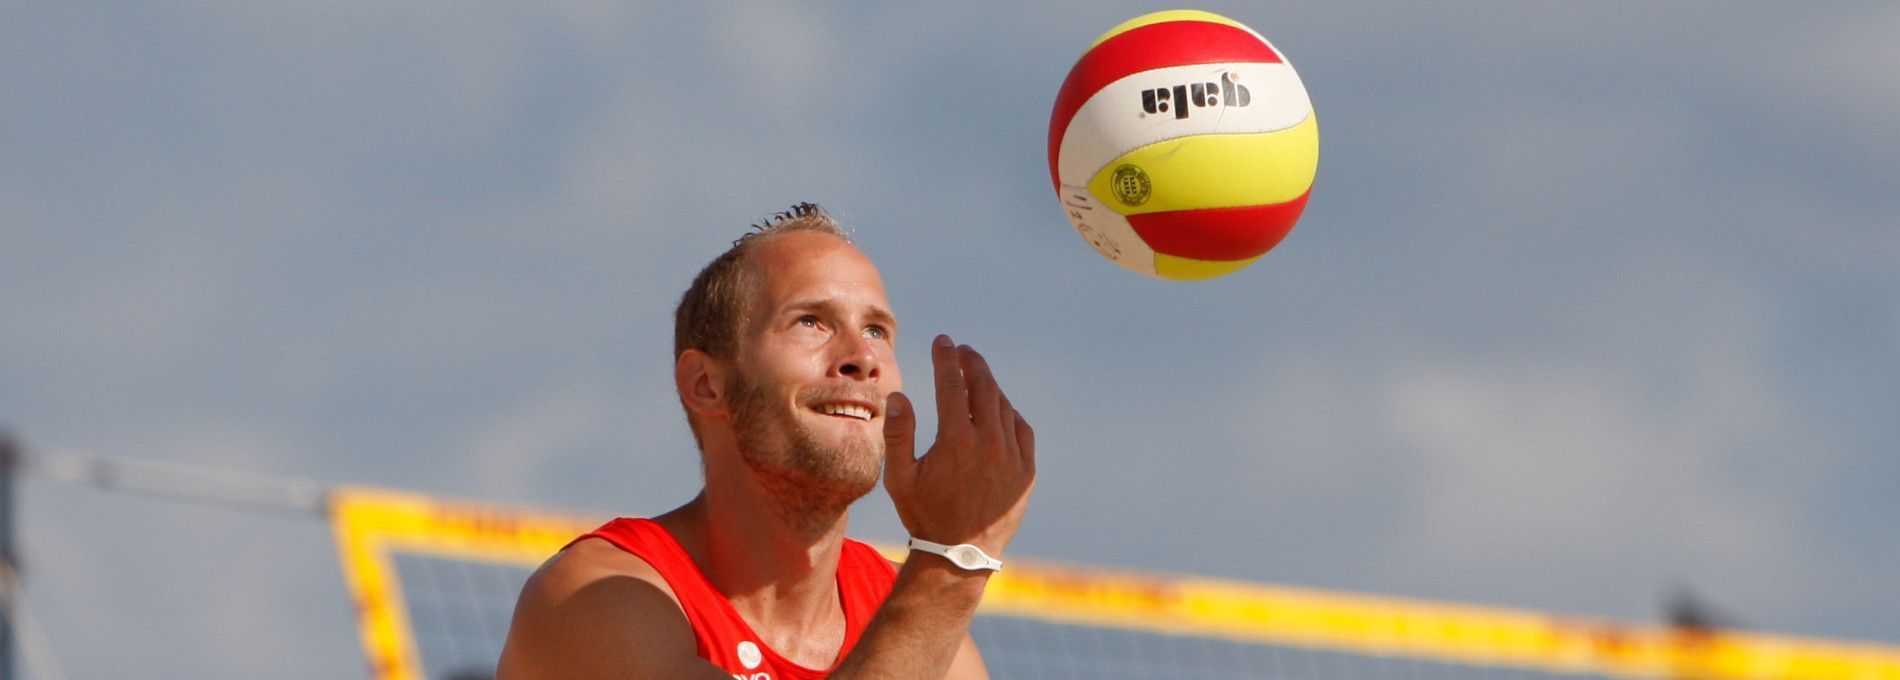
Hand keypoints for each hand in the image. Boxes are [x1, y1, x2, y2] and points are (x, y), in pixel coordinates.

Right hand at [882, 334, 1035, 558]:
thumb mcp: (899, 477)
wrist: (960, 554)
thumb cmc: (924, 514)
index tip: (943, 341)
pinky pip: (1021, 430)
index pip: (953, 383)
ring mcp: (1012, 457)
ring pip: (1003, 407)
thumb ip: (898, 434)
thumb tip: (899, 395)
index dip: (946, 358)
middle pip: (984, 387)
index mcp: (956, 441)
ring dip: (989, 387)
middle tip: (962, 350)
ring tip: (975, 378)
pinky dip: (1008, 413)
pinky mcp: (1026, 471)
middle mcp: (989, 444)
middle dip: (971, 363)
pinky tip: (997, 409)